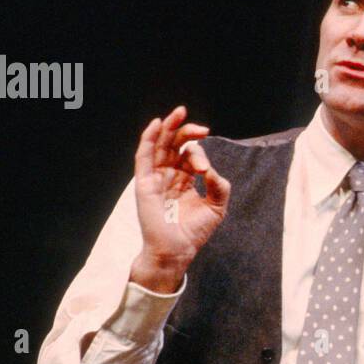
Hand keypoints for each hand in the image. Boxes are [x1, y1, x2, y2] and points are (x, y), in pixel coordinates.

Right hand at [129, 106, 230, 291]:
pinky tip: (157, 124)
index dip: (200, 155)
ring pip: (160, 145)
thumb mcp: (216, 206)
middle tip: (201, 128)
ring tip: (179, 113)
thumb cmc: (194, 232)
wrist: (177, 250)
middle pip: (175, 145)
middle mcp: (169, 176)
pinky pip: (144, 156)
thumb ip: (219, 186)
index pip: (191, 156)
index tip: (205, 170)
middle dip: (187, 132)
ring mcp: (155, 178)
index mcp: (184, 180)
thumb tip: (210, 169)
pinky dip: (149, 138)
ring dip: (168, 128)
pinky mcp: (145, 183)